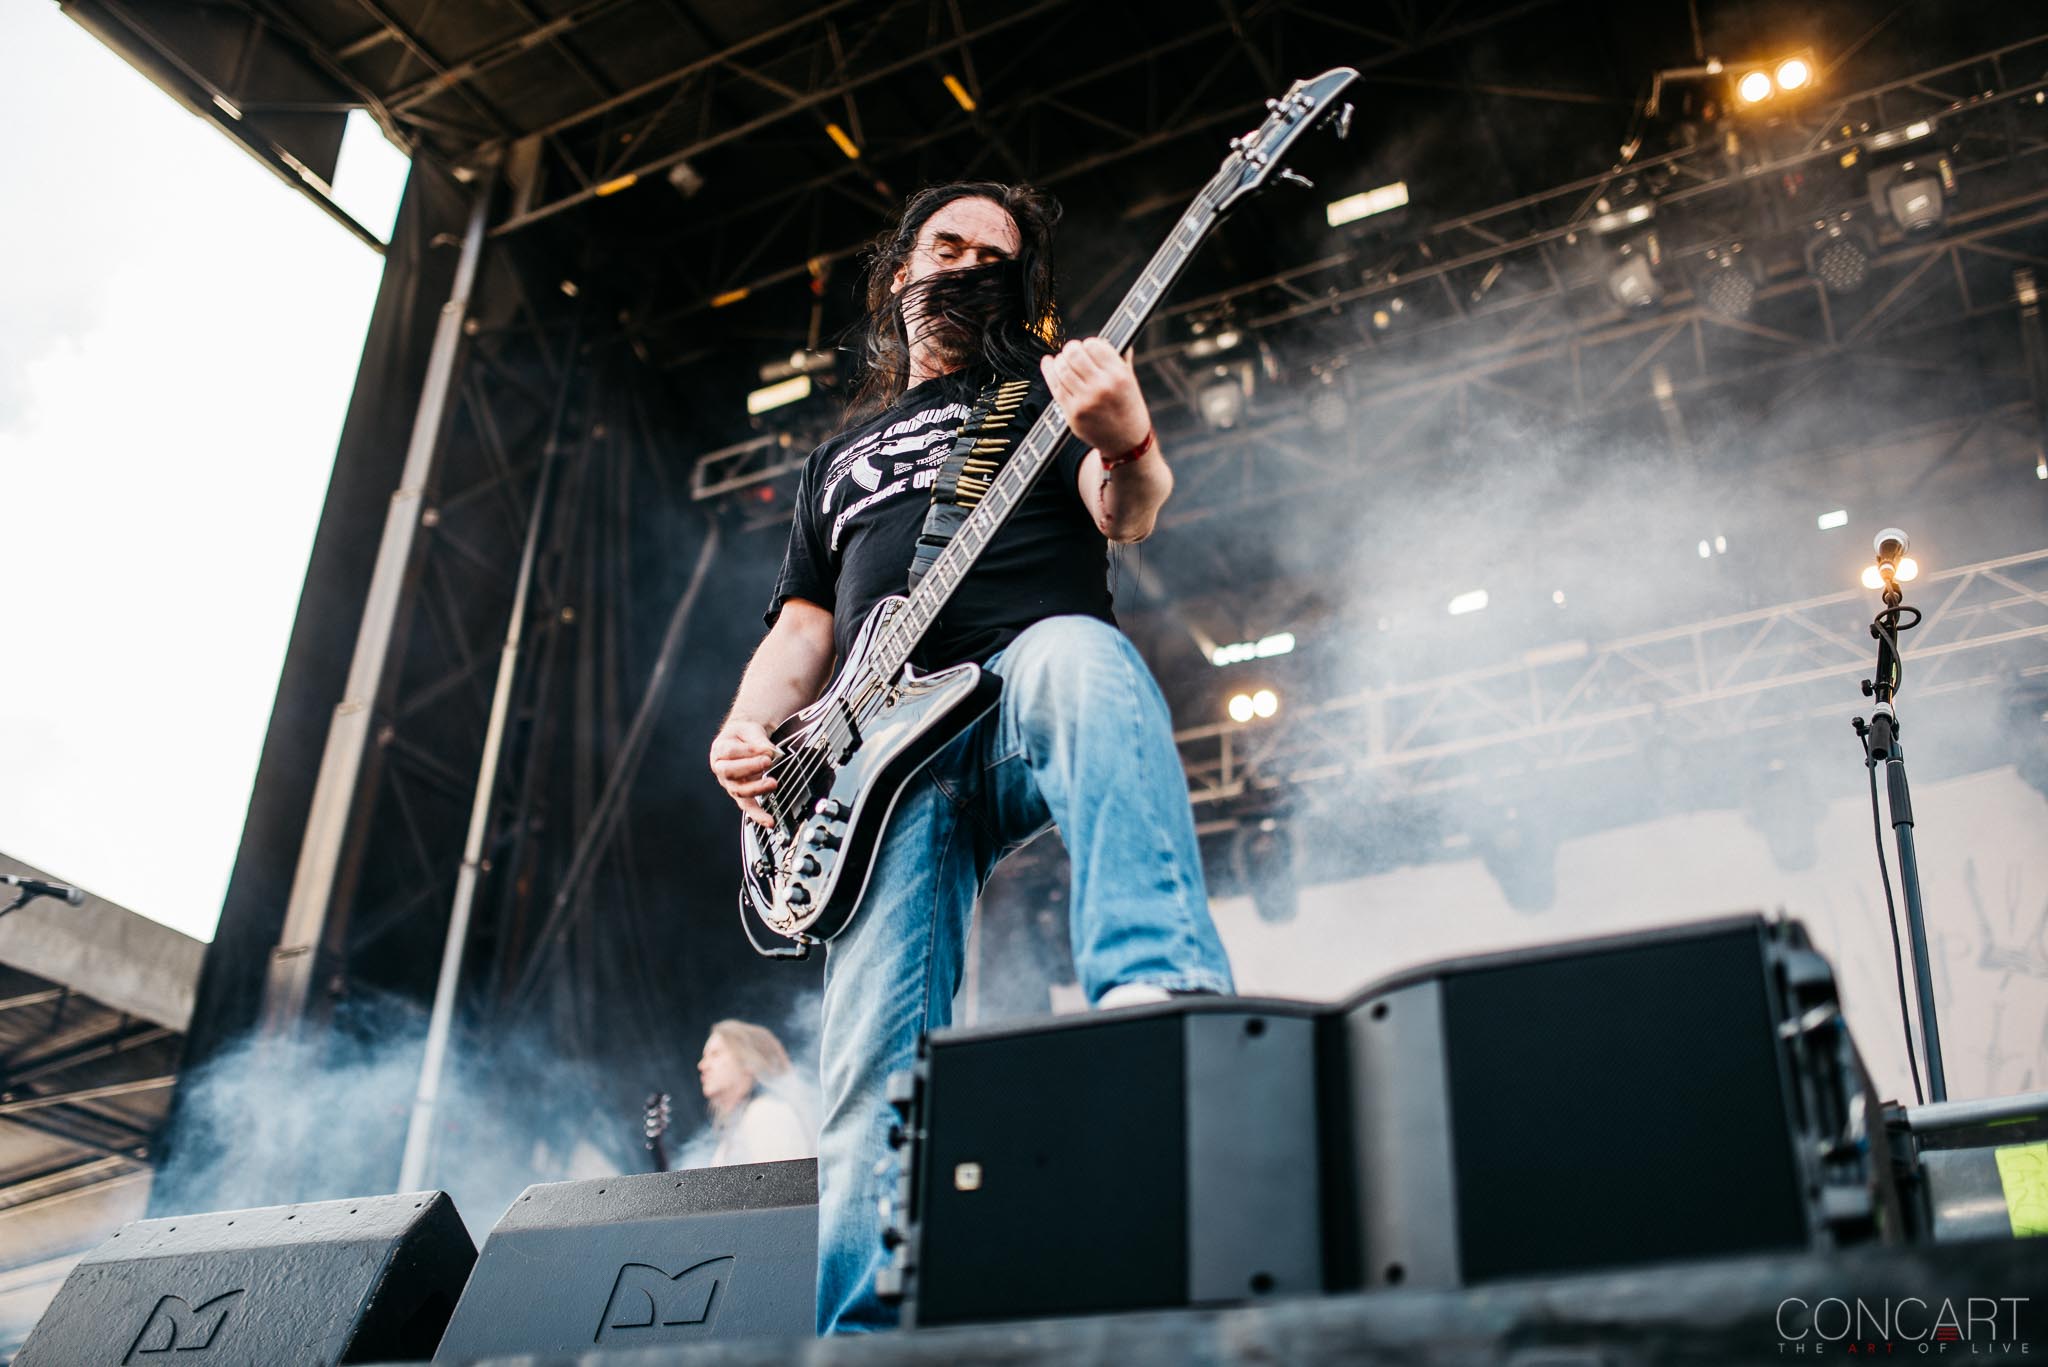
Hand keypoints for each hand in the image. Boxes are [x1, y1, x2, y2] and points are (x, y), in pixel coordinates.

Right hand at [710, 719, 778, 827]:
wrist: (743, 740)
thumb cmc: (744, 735)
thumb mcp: (750, 730)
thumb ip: (758, 740)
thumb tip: (769, 752)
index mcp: (720, 750)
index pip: (729, 752)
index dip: (747, 751)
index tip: (765, 749)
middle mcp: (721, 769)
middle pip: (730, 772)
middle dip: (750, 767)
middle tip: (767, 762)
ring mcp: (730, 784)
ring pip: (739, 790)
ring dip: (756, 788)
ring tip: (772, 782)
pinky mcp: (741, 794)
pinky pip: (748, 807)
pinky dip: (758, 815)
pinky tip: (769, 821)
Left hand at [1041, 338, 1150, 457]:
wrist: (1126, 443)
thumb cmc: (1128, 408)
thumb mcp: (1131, 382)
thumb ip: (1121, 359)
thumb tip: (1114, 337)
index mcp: (1119, 375)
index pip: (1094, 345)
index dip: (1089, 344)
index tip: (1088, 348)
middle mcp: (1102, 387)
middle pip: (1074, 354)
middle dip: (1071, 349)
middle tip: (1072, 353)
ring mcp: (1086, 401)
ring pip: (1062, 368)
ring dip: (1060, 361)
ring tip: (1063, 362)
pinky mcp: (1072, 413)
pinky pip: (1055, 386)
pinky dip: (1048, 370)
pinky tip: (1048, 363)